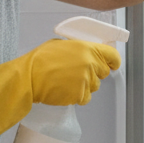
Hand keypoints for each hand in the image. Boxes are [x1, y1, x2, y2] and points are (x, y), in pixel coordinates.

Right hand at [0, 39, 120, 142]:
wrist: (29, 77)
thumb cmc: (41, 60)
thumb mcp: (61, 44)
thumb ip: (79, 49)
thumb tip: (87, 53)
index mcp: (87, 48)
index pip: (112, 55)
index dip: (113, 61)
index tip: (113, 64)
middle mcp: (90, 64)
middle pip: (103, 72)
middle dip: (94, 73)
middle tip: (79, 73)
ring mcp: (86, 81)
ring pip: (94, 86)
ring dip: (85, 85)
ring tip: (67, 81)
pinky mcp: (79, 95)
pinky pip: (85, 98)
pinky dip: (77, 96)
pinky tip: (65, 89)